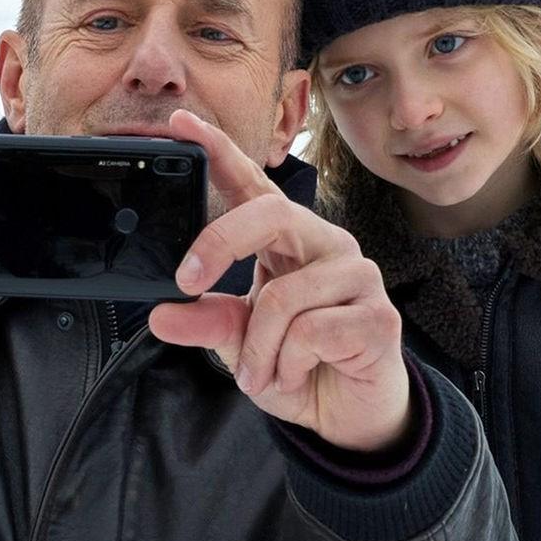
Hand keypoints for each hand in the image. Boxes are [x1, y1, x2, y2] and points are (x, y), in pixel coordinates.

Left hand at [146, 109, 412, 453]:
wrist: (349, 416)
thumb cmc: (300, 366)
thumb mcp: (238, 345)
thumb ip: (207, 322)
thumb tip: (162, 314)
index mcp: (288, 242)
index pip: (253, 187)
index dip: (220, 151)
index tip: (182, 124)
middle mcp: (326, 246)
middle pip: (272, 215)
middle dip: (221, 244)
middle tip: (188, 282)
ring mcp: (358, 277)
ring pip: (284, 296)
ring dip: (258, 349)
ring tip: (262, 375)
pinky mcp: (379, 316)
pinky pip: (311, 332)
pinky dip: (287, 365)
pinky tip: (297, 375)